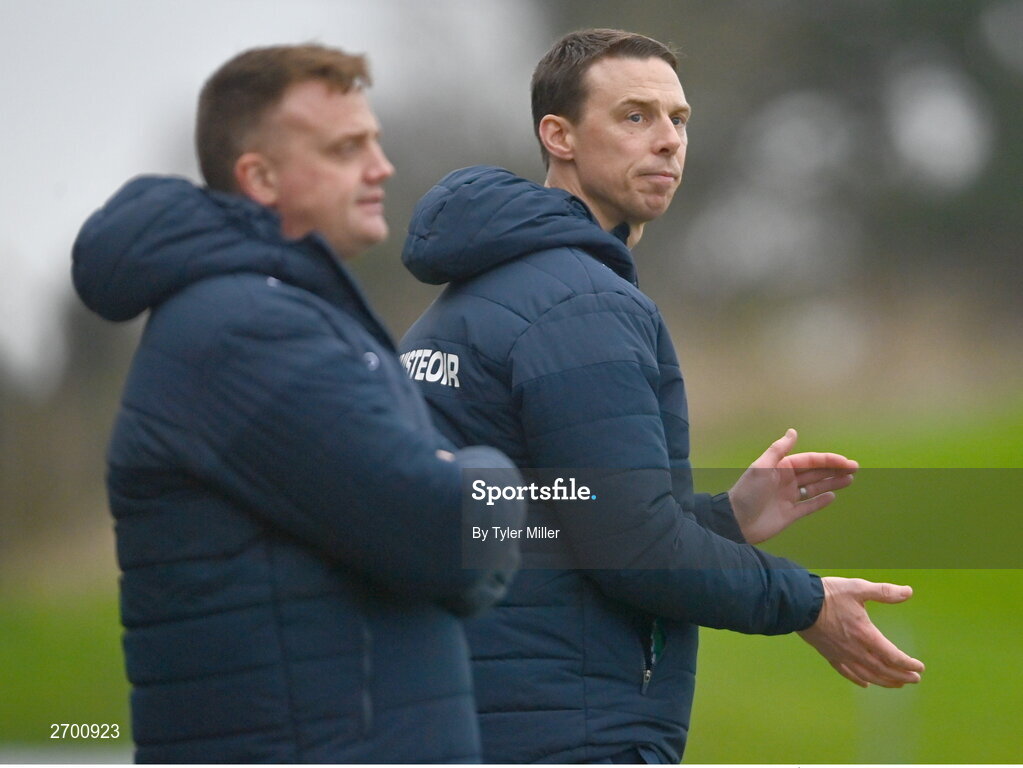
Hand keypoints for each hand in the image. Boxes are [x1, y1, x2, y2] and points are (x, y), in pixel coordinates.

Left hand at [728, 428, 857, 543]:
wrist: (736, 522)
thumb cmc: (748, 492)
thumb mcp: (762, 467)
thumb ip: (778, 450)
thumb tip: (793, 431)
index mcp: (781, 468)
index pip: (809, 461)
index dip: (828, 460)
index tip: (847, 462)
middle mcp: (786, 481)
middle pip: (815, 473)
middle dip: (834, 470)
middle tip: (855, 468)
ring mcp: (789, 498)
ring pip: (815, 488)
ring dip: (832, 483)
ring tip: (850, 480)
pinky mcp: (790, 514)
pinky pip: (808, 506)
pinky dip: (820, 501)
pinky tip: (832, 496)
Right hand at [798, 576, 924, 686]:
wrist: (799, 603)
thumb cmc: (829, 595)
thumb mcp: (858, 588)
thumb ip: (884, 592)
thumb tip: (908, 592)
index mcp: (866, 634)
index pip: (893, 656)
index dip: (908, 664)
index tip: (919, 667)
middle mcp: (856, 650)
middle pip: (883, 669)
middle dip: (901, 676)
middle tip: (914, 679)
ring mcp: (842, 654)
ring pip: (868, 675)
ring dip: (884, 682)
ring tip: (897, 684)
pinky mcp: (829, 655)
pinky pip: (847, 672)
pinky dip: (858, 680)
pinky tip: (865, 683)